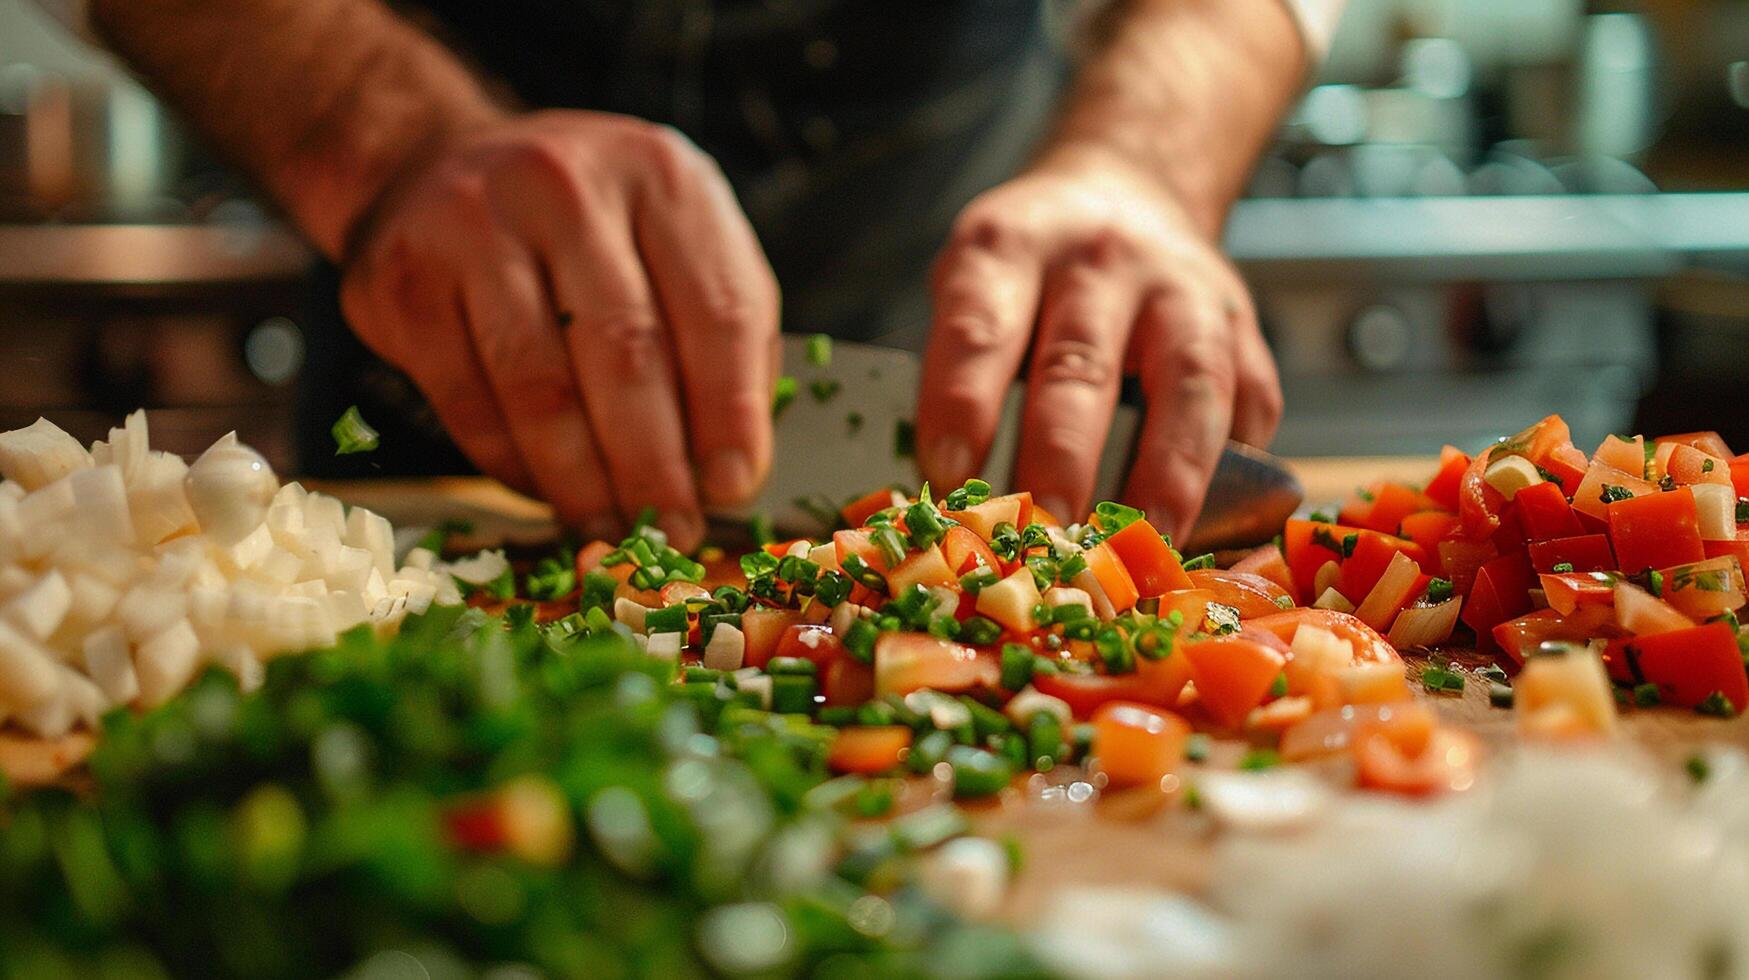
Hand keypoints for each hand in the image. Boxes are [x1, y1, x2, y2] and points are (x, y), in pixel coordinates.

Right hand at [340, 111, 779, 548]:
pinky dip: (514, 467)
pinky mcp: (404, 282)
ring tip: (611, 530)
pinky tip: (547, 494)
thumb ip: (725, 346)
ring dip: (582, 481)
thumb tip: (728, 476)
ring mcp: (475, 226)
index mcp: (661, 178)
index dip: (729, 414)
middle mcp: (567, 186)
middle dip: (655, 465)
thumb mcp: (679, 247)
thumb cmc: (587, 230)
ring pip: (541, 387)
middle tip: (674, 533)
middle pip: (626, 352)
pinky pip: (470, 402)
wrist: (433, 164)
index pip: (716, 311)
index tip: (732, 488)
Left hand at [915, 149, 1281, 538]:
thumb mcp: (970, 283)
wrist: (1128, 186)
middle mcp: (1100, 259)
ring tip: (1145, 543)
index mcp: (1010, 246)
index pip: (980, 330)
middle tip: (1045, 536)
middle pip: (1081, 364)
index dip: (962, 409)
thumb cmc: (1027, 268)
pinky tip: (1205, 525)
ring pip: (1187, 384)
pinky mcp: (1242, 326)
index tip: (950, 481)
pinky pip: (1248, 402)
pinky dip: (1230, 471)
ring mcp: (1183, 289)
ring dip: (1168, 473)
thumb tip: (949, 501)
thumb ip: (957, 374)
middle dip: (1062, 460)